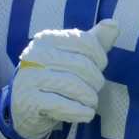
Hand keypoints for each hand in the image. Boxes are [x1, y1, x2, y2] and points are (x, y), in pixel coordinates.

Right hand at [0, 19, 118, 138]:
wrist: (23, 109)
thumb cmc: (54, 78)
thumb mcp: (73, 56)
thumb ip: (94, 41)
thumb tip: (115, 24)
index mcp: (47, 38)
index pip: (86, 41)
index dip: (100, 58)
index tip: (98, 69)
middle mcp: (36, 53)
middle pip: (83, 65)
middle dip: (95, 82)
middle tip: (93, 92)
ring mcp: (30, 77)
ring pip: (75, 86)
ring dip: (90, 99)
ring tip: (91, 103)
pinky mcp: (29, 100)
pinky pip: (63, 105)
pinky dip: (80, 112)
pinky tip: (86, 114)